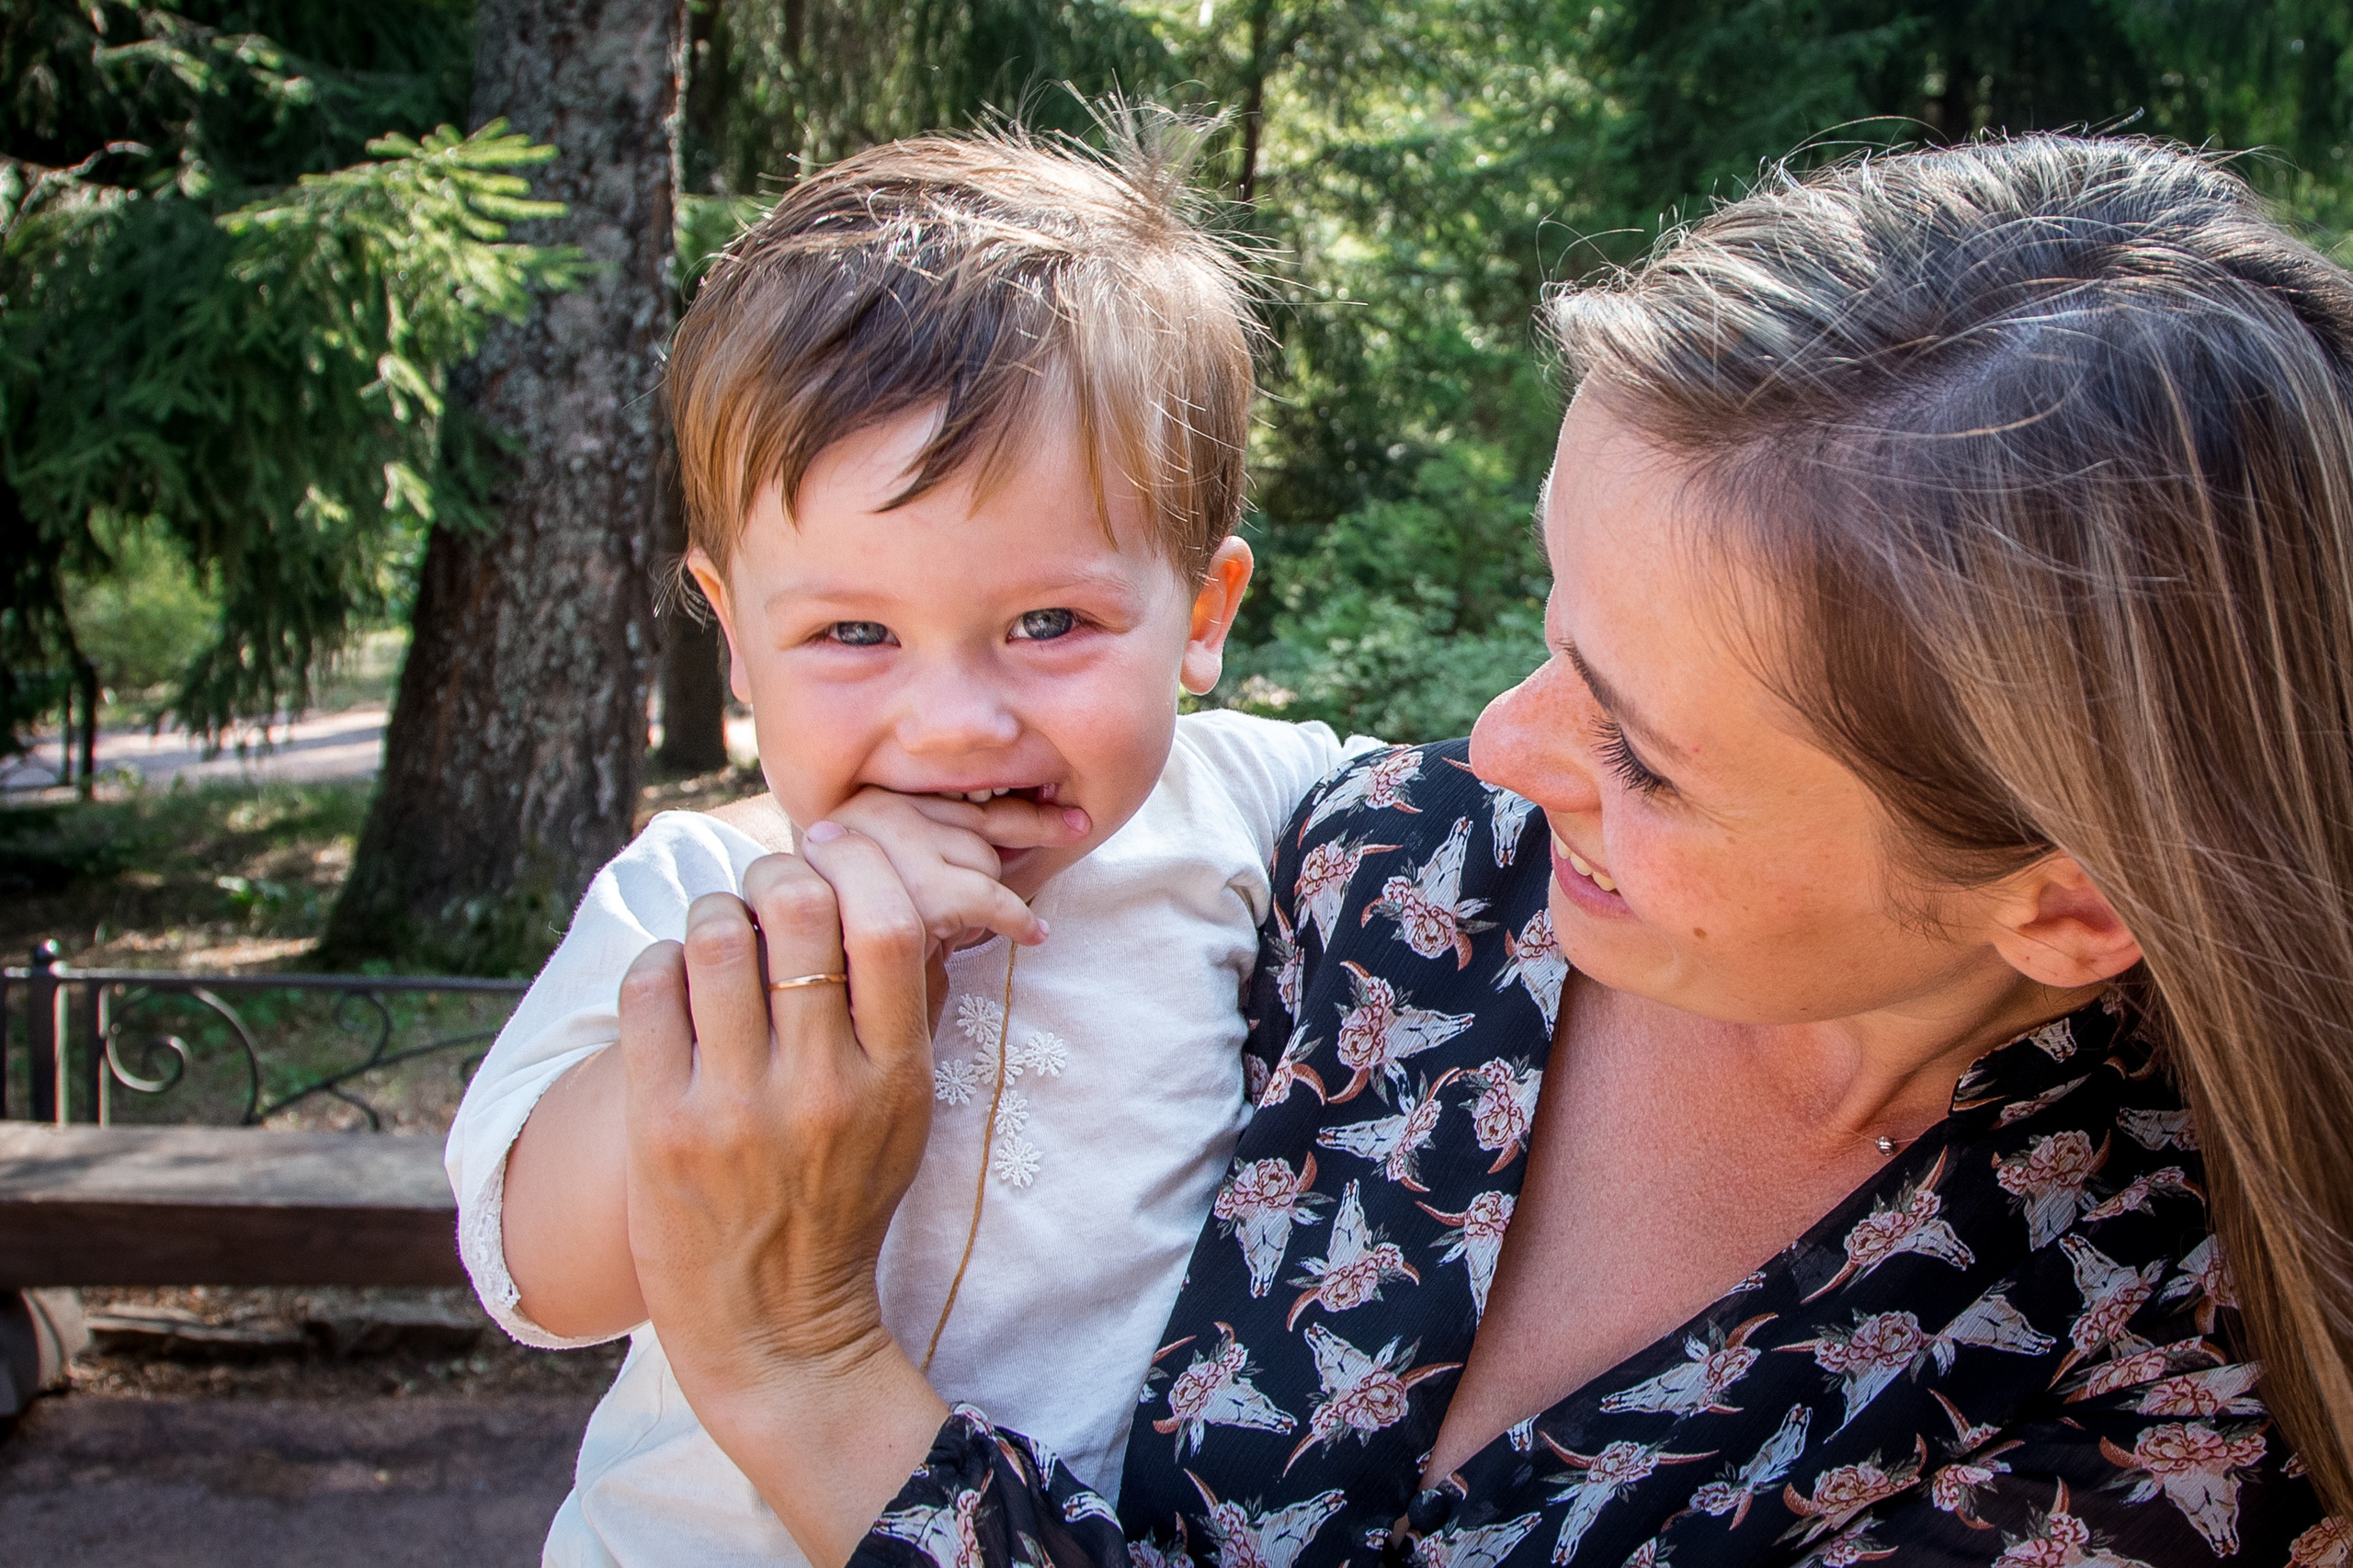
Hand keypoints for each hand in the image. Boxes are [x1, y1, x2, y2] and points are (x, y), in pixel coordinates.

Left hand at [618, 827, 950, 1565]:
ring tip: (720, 926)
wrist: (775, 1326)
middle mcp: (817, 1088)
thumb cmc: (844, 1202)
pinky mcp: (659, 1126)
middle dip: (778, 875)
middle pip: (797, 912)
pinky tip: (677, 980)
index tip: (835, 846)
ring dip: (716, 910)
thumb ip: (903, 1012)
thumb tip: (888, 889)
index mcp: (892, 1079)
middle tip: (770, 885)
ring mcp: (734, 1108)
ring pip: (716, 936)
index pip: (887, 927)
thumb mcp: (906, 1115)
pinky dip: (662, 960)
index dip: (857, 863)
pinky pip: (650, 988)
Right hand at [825, 785, 1089, 952]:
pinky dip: (1017, 919)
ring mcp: (882, 852)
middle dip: (1000, 863)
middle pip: (970, 821)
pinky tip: (1032, 933)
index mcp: (855, 804)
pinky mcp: (912, 895)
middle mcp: (861, 815)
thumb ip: (932, 841)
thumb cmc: (874, 951)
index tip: (1077, 822)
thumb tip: (1026, 819)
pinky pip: (989, 896)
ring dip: (986, 899)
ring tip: (962, 930)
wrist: (843, 1013)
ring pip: (982, 857)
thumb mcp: (895, 881)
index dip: (1021, 813)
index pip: (952, 792)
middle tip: (1030, 880)